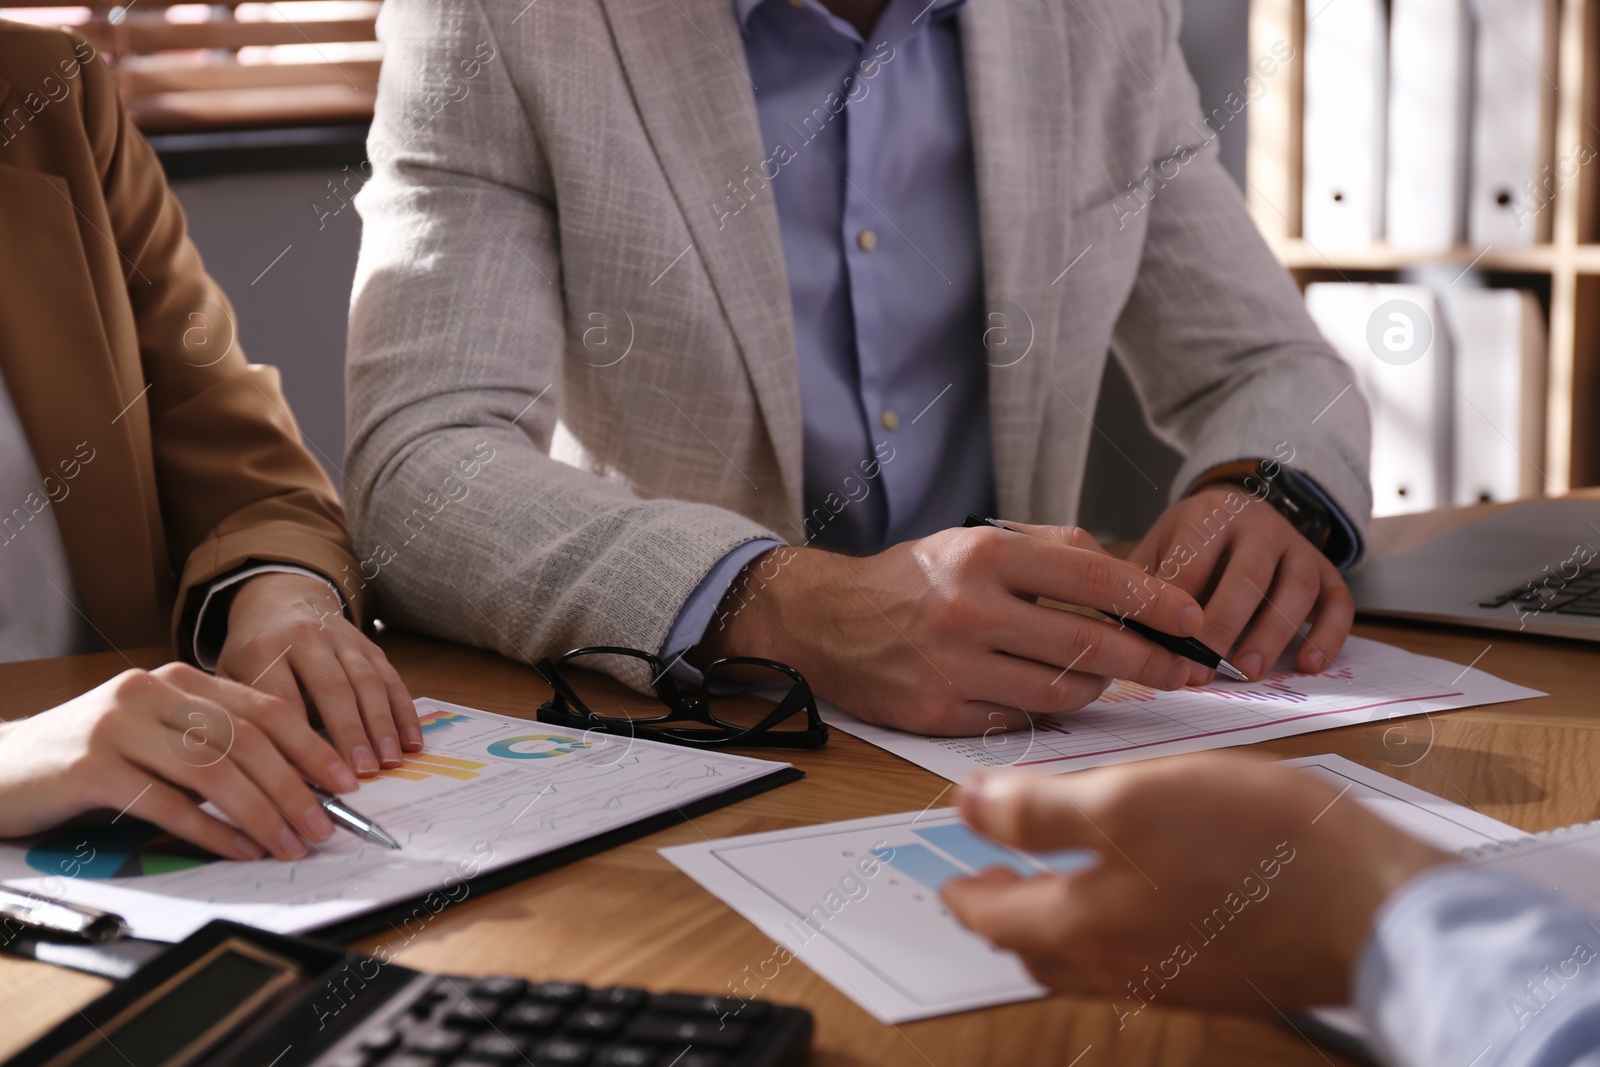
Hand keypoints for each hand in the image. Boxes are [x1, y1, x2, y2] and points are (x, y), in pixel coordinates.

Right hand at [0, 664, 363, 859]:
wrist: (0, 767)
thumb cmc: (91, 760)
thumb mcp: (158, 738)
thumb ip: (214, 748)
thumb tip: (293, 787)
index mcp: (179, 679)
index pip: (265, 708)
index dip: (311, 746)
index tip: (346, 782)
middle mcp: (152, 692)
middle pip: (247, 740)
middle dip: (295, 788)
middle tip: (324, 827)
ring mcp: (119, 725)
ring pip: (213, 770)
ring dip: (261, 813)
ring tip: (289, 844)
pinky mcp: (89, 766)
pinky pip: (166, 802)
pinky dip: (210, 830)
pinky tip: (239, 849)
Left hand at [217, 572, 418, 775]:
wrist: (281, 597)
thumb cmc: (251, 650)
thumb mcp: (229, 676)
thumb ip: (242, 716)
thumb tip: (260, 775)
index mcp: (264, 648)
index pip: (282, 699)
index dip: (296, 741)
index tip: (307, 780)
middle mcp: (307, 637)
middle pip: (332, 688)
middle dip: (350, 734)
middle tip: (362, 774)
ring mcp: (343, 638)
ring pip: (368, 682)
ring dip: (381, 725)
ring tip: (389, 763)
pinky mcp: (370, 645)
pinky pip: (391, 679)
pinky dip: (404, 713)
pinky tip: (411, 743)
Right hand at [697, 523, 1204, 734]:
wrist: (824, 621)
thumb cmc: (911, 581)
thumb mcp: (973, 542)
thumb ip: (1049, 550)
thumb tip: (1125, 576)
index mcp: (986, 557)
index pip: (1096, 580)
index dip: (1157, 603)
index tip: (1194, 621)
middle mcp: (970, 611)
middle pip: (1090, 646)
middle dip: (1152, 661)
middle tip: (1186, 670)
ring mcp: (953, 668)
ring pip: (1062, 693)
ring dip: (1098, 690)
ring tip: (1106, 680)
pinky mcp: (937, 713)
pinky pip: (1018, 722)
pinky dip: (1044, 712)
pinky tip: (1046, 696)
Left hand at [940, 755, 1452, 1011]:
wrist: (1376, 907)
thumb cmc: (1259, 847)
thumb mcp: (1133, 800)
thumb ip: (1041, 810)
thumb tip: (967, 807)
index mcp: (1088, 925)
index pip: (998, 918)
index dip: (966, 894)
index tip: (949, 880)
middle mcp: (1125, 965)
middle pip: (1039, 949)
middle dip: (1006, 916)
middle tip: (989, 887)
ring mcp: (1176, 975)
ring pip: (1089, 959)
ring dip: (1055, 925)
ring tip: (1053, 887)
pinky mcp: (1223, 969)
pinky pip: (1142, 958)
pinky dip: (1112, 930)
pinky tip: (1136, 897)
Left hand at [1128, 486, 1353, 682]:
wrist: (1243, 506)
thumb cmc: (1193, 540)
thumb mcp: (1161, 545)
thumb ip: (1141, 582)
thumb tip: (1117, 629)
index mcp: (1210, 515)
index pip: (1194, 562)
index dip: (1181, 609)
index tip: (1169, 650)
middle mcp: (1259, 525)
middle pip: (1248, 575)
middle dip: (1225, 627)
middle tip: (1206, 669)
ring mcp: (1298, 545)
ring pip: (1295, 589)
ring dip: (1273, 634)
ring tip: (1249, 672)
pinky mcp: (1327, 569)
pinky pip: (1339, 602)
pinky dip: (1328, 635)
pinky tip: (1308, 665)